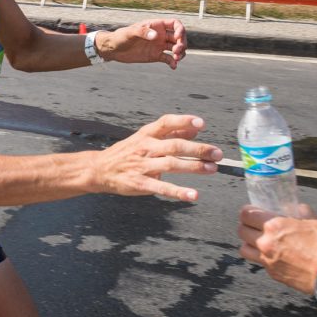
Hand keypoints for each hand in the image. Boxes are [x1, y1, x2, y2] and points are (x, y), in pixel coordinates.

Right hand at [89, 114, 220, 200]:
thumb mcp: (146, 138)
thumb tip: (196, 127)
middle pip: (174, 145)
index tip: (201, 123)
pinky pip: (162, 187)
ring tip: (211, 169)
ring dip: (193, 167)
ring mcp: (142, 166)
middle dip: (198, 149)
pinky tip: (193, 195)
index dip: (183, 121)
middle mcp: (145, 147)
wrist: (99, 169)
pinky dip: (178, 191)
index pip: (166, 123)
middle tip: (217, 154)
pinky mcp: (140, 183)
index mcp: (147, 134)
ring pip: (171, 164)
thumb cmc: (126, 152)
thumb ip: (171, 132)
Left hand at [97, 19, 187, 68]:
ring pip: (176, 48)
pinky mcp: (156, 56)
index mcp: (156, 25)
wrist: (114, 49)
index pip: (175, 24)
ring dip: (180, 53)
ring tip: (176, 59)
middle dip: (182, 44)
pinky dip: (173, 63)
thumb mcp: (130, 32)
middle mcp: (160, 34)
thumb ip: (143, 32)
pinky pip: (168, 59)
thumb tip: (155, 35)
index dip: (180, 30)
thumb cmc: (121, 36)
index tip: (178, 37)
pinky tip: (173, 67)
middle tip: (177, 51)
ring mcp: (159, 45)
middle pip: (179, 37)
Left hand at [238, 204, 316, 293]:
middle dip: (245, 225)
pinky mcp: (271, 273)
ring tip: (257, 240)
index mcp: (273, 226)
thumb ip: (299, 211)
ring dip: (248, 242)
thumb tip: (294, 208)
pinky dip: (260, 257)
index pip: (246, 214)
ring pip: (244, 248)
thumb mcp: (313, 220)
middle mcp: (265, 242)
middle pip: (241, 230)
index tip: (250, 212)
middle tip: (253, 225)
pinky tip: (270, 254)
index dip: (247, 211)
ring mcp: (266, 259)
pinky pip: (257, 261)